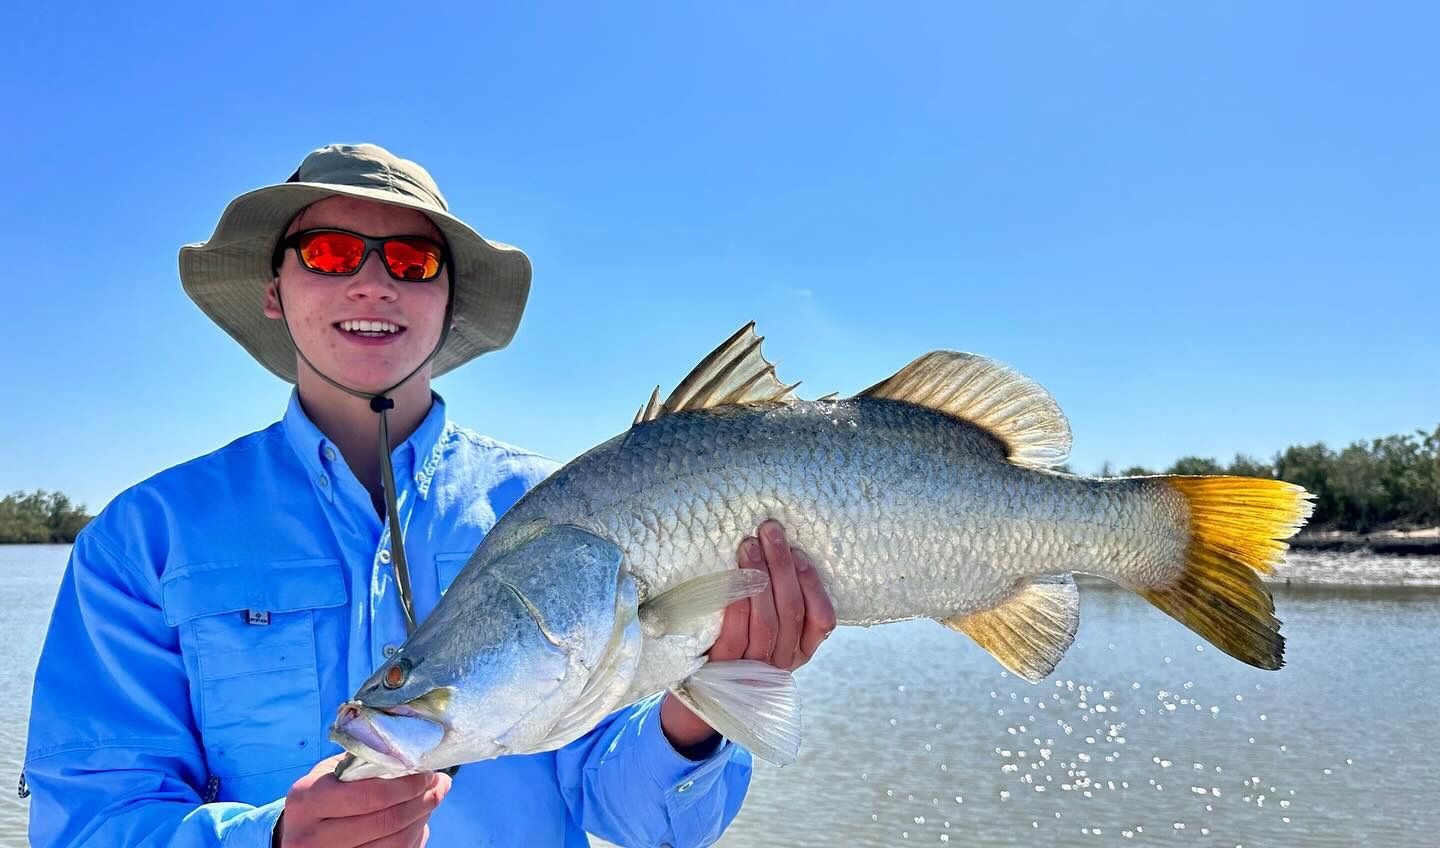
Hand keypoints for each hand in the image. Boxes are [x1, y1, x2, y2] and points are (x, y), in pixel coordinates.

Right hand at [274, 754, 450, 847]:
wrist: (298, 835)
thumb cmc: (322, 796)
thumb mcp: (331, 774)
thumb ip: (365, 762)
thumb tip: (416, 753)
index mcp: (308, 799)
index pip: (368, 795)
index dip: (406, 785)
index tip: (426, 773)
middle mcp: (311, 836)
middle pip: (385, 822)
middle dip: (421, 801)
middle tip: (438, 785)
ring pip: (394, 844)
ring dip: (422, 820)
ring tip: (432, 800)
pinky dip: (413, 838)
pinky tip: (418, 821)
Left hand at [661, 519, 836, 751]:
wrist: (701, 696)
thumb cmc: (738, 651)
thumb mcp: (768, 635)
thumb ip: (779, 605)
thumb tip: (780, 550)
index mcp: (799, 651)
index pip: (822, 620)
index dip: (812, 584)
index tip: (799, 552)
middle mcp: (782, 662)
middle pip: (791, 610)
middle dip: (783, 565)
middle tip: (771, 530)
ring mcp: (754, 668)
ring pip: (766, 620)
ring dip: (760, 577)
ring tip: (749, 545)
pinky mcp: (724, 669)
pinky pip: (735, 634)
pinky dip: (737, 604)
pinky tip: (733, 579)